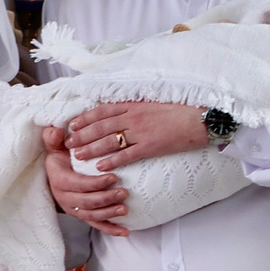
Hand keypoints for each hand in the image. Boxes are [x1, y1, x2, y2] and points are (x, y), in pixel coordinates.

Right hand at [45, 124, 127, 230]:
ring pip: (92, 216)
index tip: (113, 177)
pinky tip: (125, 232)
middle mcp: (65, 197)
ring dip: (109, 214)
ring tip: (125, 209)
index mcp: (59, 180)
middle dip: (106, 199)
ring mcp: (74, 209)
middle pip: (86, 203)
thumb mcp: (54, 144)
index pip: (78, 184)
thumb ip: (53, 136)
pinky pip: (96, 225)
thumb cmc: (60, 155)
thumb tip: (57, 131)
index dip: (95, 183)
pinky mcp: (82, 216)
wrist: (55, 172)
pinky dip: (110, 230)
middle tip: (124, 193)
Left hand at [63, 99, 217, 170]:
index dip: (85, 118)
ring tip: (78, 156)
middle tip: (68, 143)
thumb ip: (137, 108)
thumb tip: (122, 111)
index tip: (72, 124)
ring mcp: (142, 131)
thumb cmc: (180, 111)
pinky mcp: (151, 146)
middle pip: (101, 126)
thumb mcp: (154, 104)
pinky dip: (112, 160)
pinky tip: (100, 167)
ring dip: (91, 148)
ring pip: (110, 140)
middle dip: (82, 135)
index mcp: (134, 104)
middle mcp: (134, 116)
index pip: (103, 110)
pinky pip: (127, 154)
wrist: (201, 117)